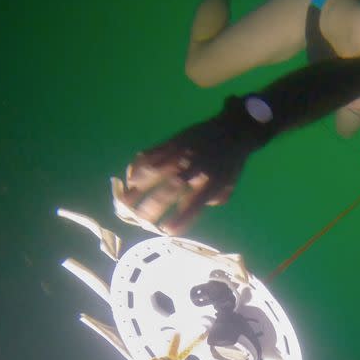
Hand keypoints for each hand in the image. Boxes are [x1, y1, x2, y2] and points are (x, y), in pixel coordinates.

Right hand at [112, 112, 253, 234]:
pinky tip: (130, 177)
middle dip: (150, 209)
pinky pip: (150, 155)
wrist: (233, 129)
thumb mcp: (228, 186)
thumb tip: (194, 208)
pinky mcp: (172, 142)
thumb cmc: (231, 162)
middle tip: (140, 220)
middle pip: (166, 193)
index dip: (178, 220)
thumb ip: (212, 200)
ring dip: (137, 189)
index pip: (192, 207)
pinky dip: (137, 167)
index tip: (166, 230)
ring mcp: (180, 155)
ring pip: (152, 174)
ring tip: (127, 201)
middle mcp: (193, 170)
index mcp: (210, 184)